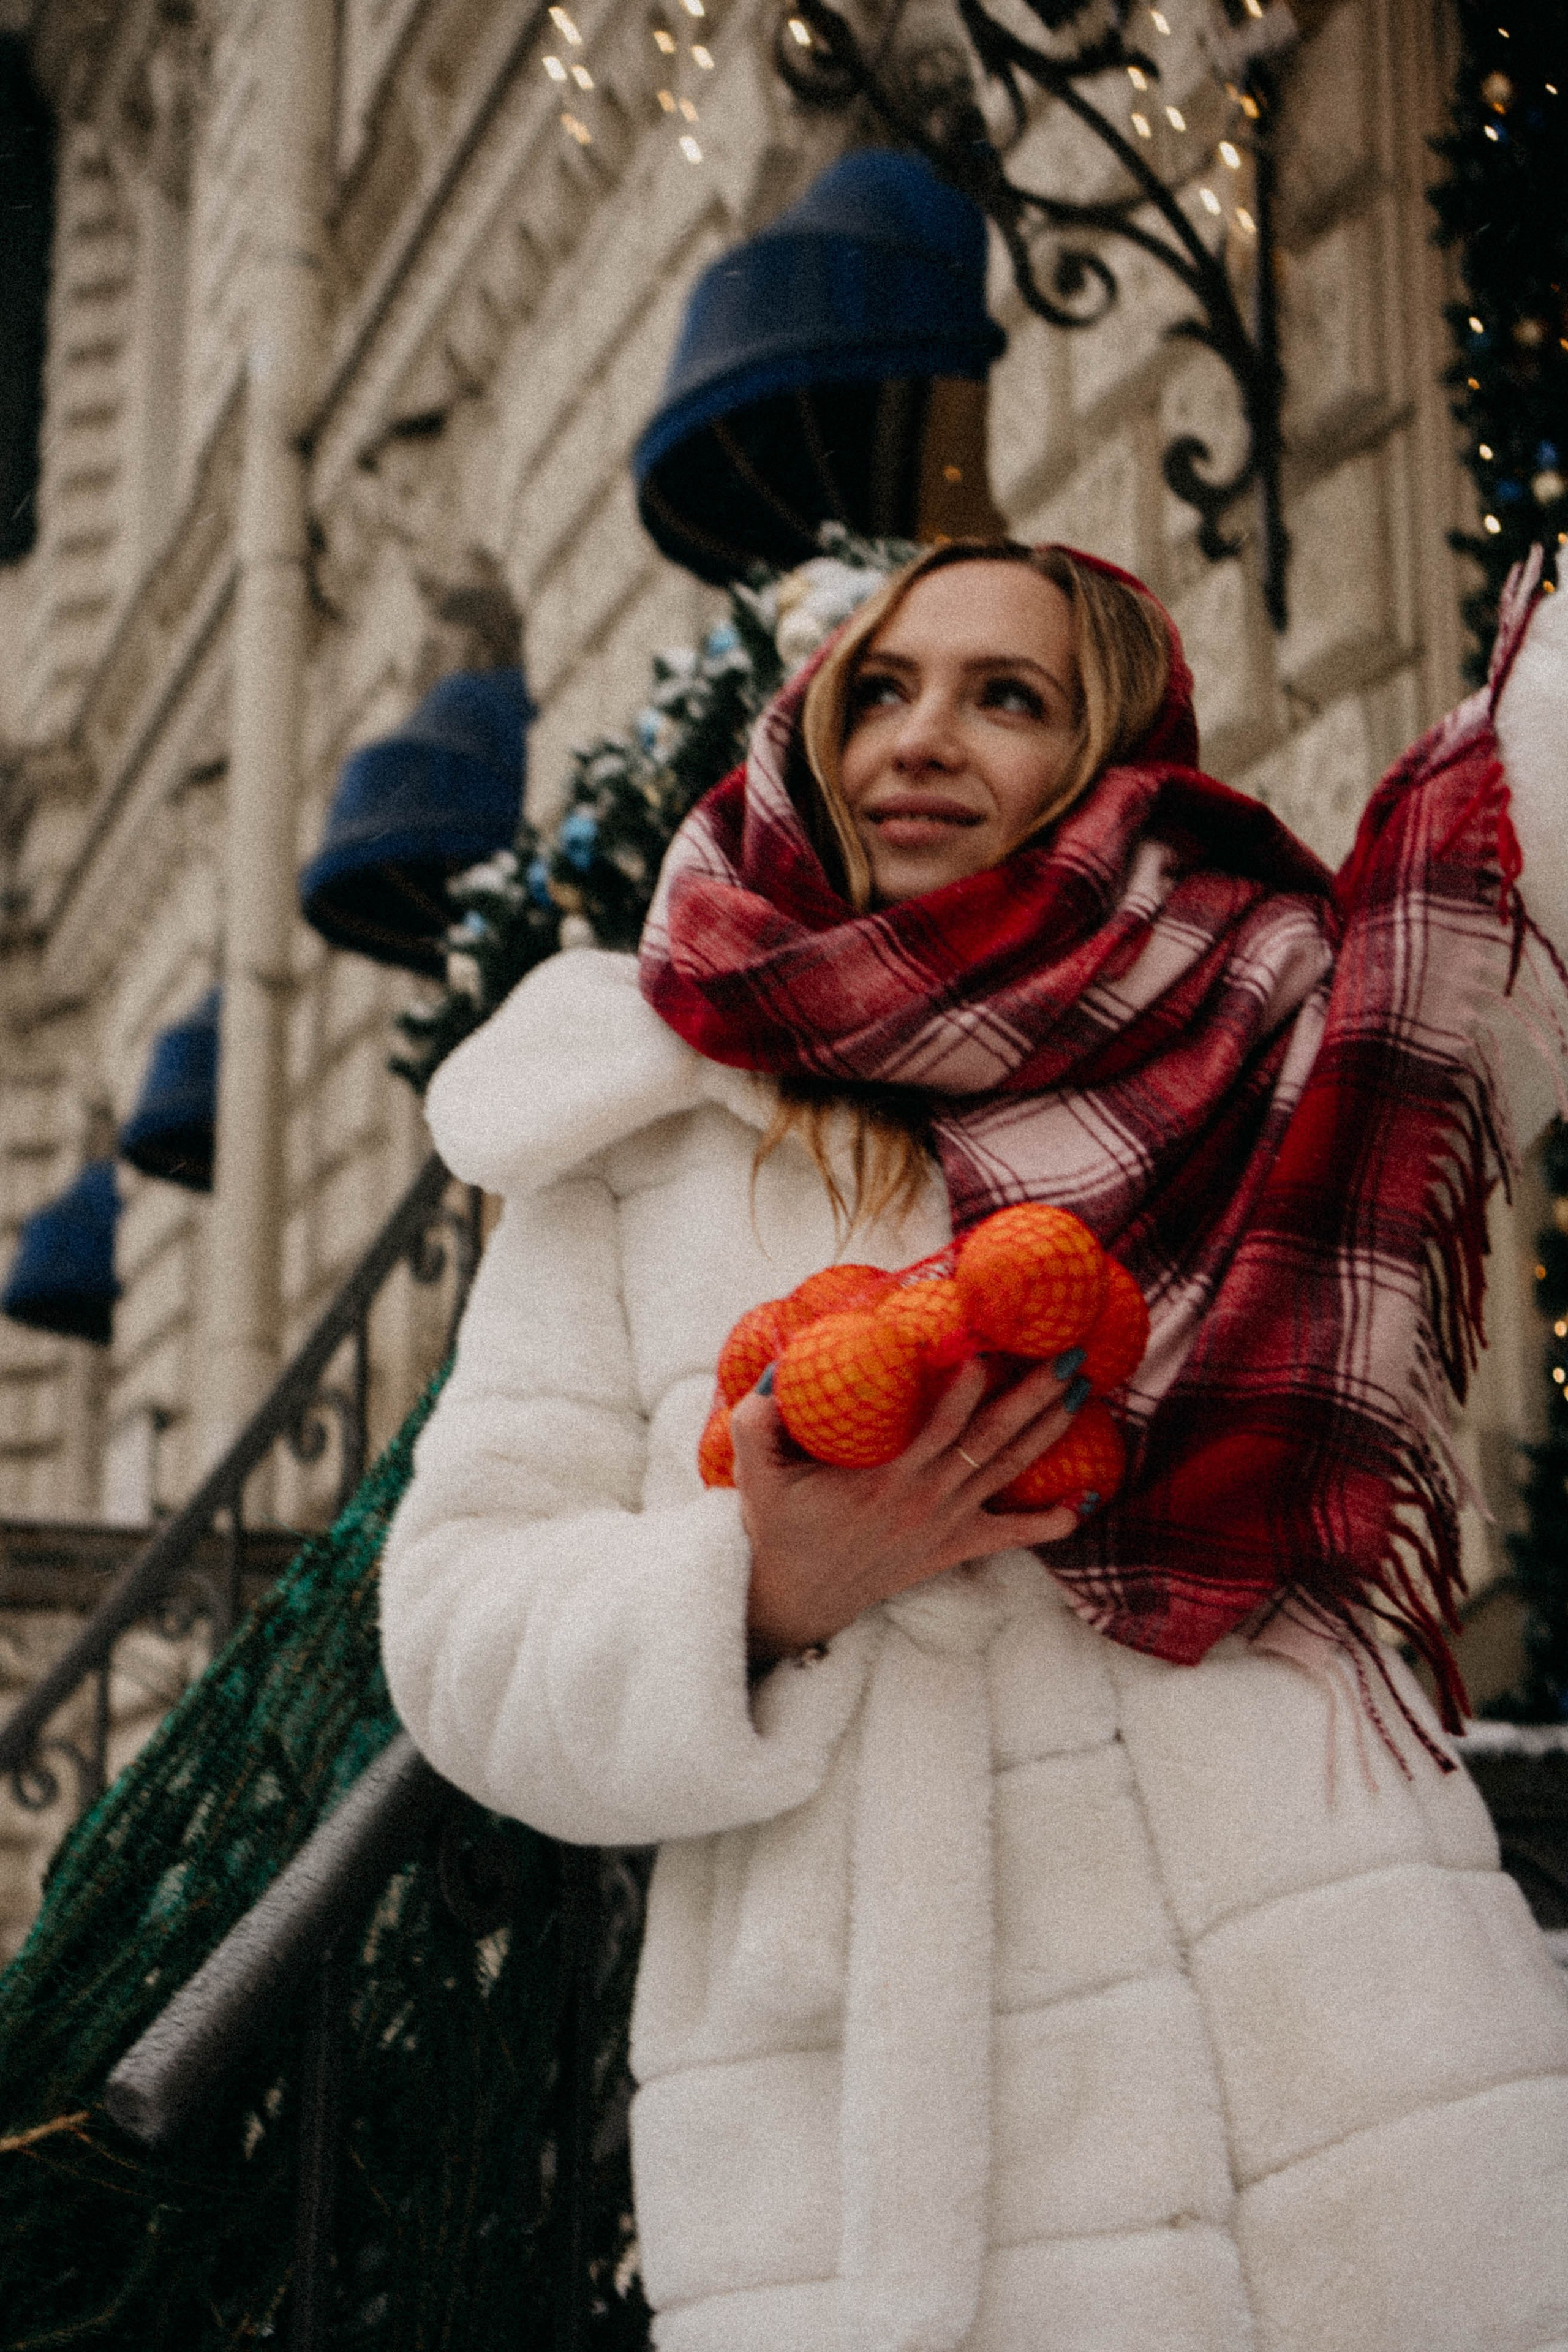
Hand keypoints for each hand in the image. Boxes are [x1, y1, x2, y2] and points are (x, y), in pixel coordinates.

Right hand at [730, 1357, 1081, 1665]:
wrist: (799, 1595)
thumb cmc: (782, 1526)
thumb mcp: (756, 1474)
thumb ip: (758, 1422)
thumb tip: (777, 1370)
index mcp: (885, 1478)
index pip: (938, 1427)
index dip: (967, 1388)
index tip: (990, 1348)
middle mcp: (926, 1499)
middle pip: (990, 1439)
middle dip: (1033, 1396)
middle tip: (1067, 1357)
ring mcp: (946, 1523)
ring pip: (1007, 1471)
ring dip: (1048, 1431)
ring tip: (1082, 1393)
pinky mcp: (954, 1547)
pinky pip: (1011, 1536)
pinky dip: (1049, 1524)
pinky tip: (1083, 1504)